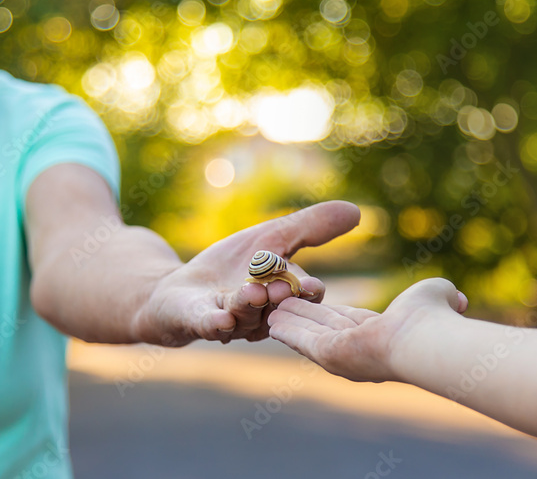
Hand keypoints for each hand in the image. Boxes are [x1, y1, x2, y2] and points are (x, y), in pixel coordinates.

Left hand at [133, 201, 360, 345]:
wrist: (179, 289)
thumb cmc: (231, 267)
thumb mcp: (272, 238)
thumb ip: (310, 227)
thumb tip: (357, 211)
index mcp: (284, 299)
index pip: (303, 297)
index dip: (307, 292)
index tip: (312, 286)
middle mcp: (261, 316)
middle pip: (277, 309)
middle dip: (280, 299)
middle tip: (283, 289)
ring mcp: (229, 321)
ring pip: (244, 316)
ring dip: (248, 305)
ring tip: (251, 291)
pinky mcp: (198, 321)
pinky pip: (209, 325)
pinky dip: (216, 322)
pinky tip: (221, 320)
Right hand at [267, 278, 468, 381]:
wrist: (424, 339)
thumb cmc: (433, 318)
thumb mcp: (436, 294)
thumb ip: (442, 293)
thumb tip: (457, 297)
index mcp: (378, 336)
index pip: (346, 323)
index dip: (327, 313)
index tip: (312, 302)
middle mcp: (357, 350)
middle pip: (322, 329)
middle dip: (302, 317)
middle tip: (280, 305)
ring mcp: (341, 356)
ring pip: (309, 334)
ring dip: (289, 322)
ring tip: (270, 309)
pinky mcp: (327, 355)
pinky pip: (301, 339)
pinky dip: (286, 329)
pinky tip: (271, 321)